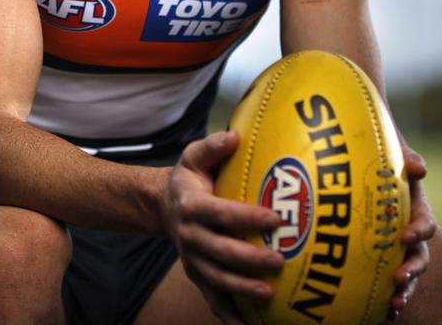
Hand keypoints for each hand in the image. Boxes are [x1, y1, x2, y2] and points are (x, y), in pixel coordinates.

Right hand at [162, 131, 284, 324]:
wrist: (162, 207)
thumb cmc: (189, 179)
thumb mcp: (193, 156)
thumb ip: (212, 147)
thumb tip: (234, 135)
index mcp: (192, 206)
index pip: (221, 213)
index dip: (247, 217)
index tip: (276, 219)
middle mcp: (189, 235)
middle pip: (219, 251)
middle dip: (249, 259)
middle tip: (279, 260)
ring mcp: (192, 259)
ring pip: (217, 278)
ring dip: (241, 288)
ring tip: (268, 293)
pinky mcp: (197, 276)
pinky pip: (213, 300)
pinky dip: (229, 316)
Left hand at [385, 147, 435, 320]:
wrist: (356, 170)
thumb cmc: (378, 159)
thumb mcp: (392, 154)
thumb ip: (405, 156)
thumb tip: (419, 167)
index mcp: (413, 210)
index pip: (423, 224)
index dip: (418, 231)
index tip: (406, 236)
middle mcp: (407, 233)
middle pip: (418, 257)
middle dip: (412, 270)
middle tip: (400, 278)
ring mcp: (394, 249)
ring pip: (405, 275)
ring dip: (403, 290)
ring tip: (394, 305)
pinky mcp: (378, 261)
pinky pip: (384, 284)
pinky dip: (384, 300)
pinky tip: (380, 314)